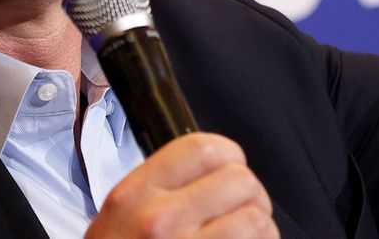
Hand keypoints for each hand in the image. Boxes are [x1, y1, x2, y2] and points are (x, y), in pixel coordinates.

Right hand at [84, 132, 277, 237]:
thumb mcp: (119, 222)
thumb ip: (161, 192)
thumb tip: (218, 170)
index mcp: (134, 197)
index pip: (203, 148)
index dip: (229, 159)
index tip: (229, 174)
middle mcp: (158, 221)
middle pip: (241, 181)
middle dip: (249, 200)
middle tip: (238, 218)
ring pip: (258, 221)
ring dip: (259, 234)